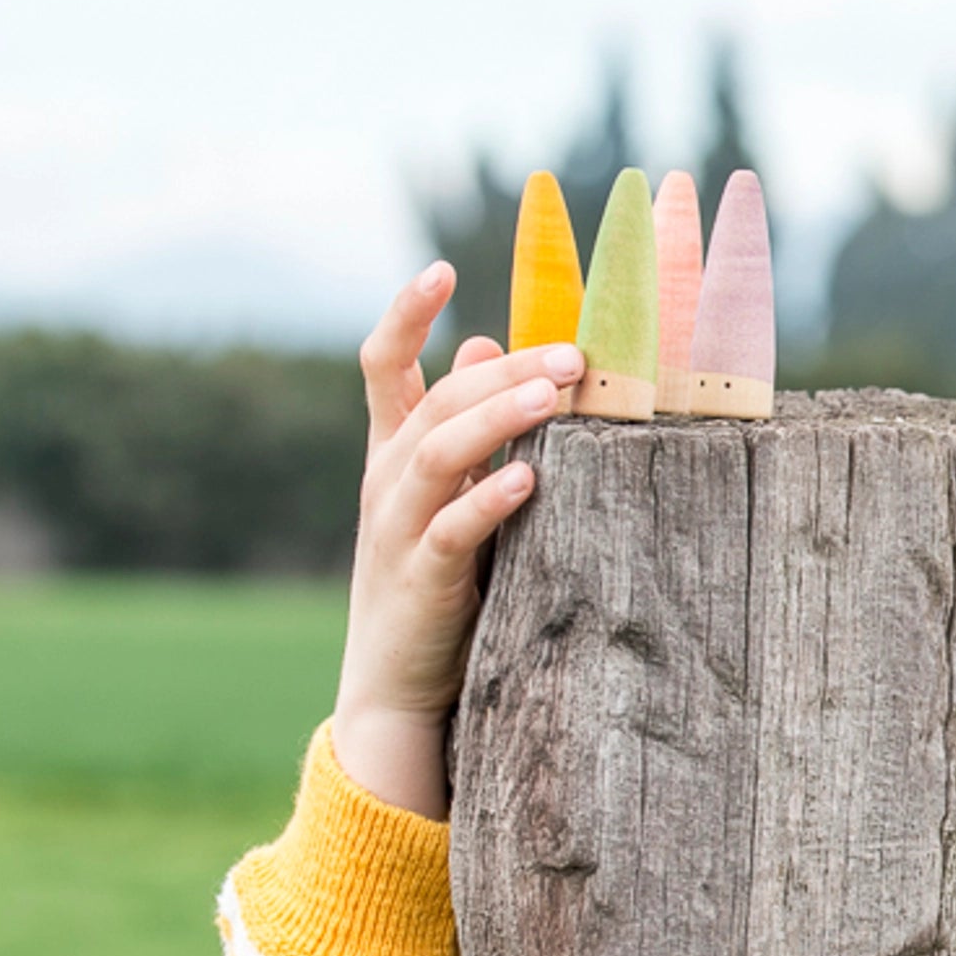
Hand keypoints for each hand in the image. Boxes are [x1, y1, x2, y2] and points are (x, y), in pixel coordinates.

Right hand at [331, 262, 583, 818]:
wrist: (394, 688)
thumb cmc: (437, 585)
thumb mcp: (447, 497)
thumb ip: (467, 426)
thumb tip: (487, 343)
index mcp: (393, 455)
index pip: (384, 367)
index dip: (404, 314)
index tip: (441, 268)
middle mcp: (388, 482)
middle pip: (437, 401)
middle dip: (503, 369)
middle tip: (571, 353)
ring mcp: (399, 530)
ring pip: (441, 452)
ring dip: (499, 418)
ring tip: (555, 394)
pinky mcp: (423, 581)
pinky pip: (454, 530)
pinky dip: (490, 500)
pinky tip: (529, 479)